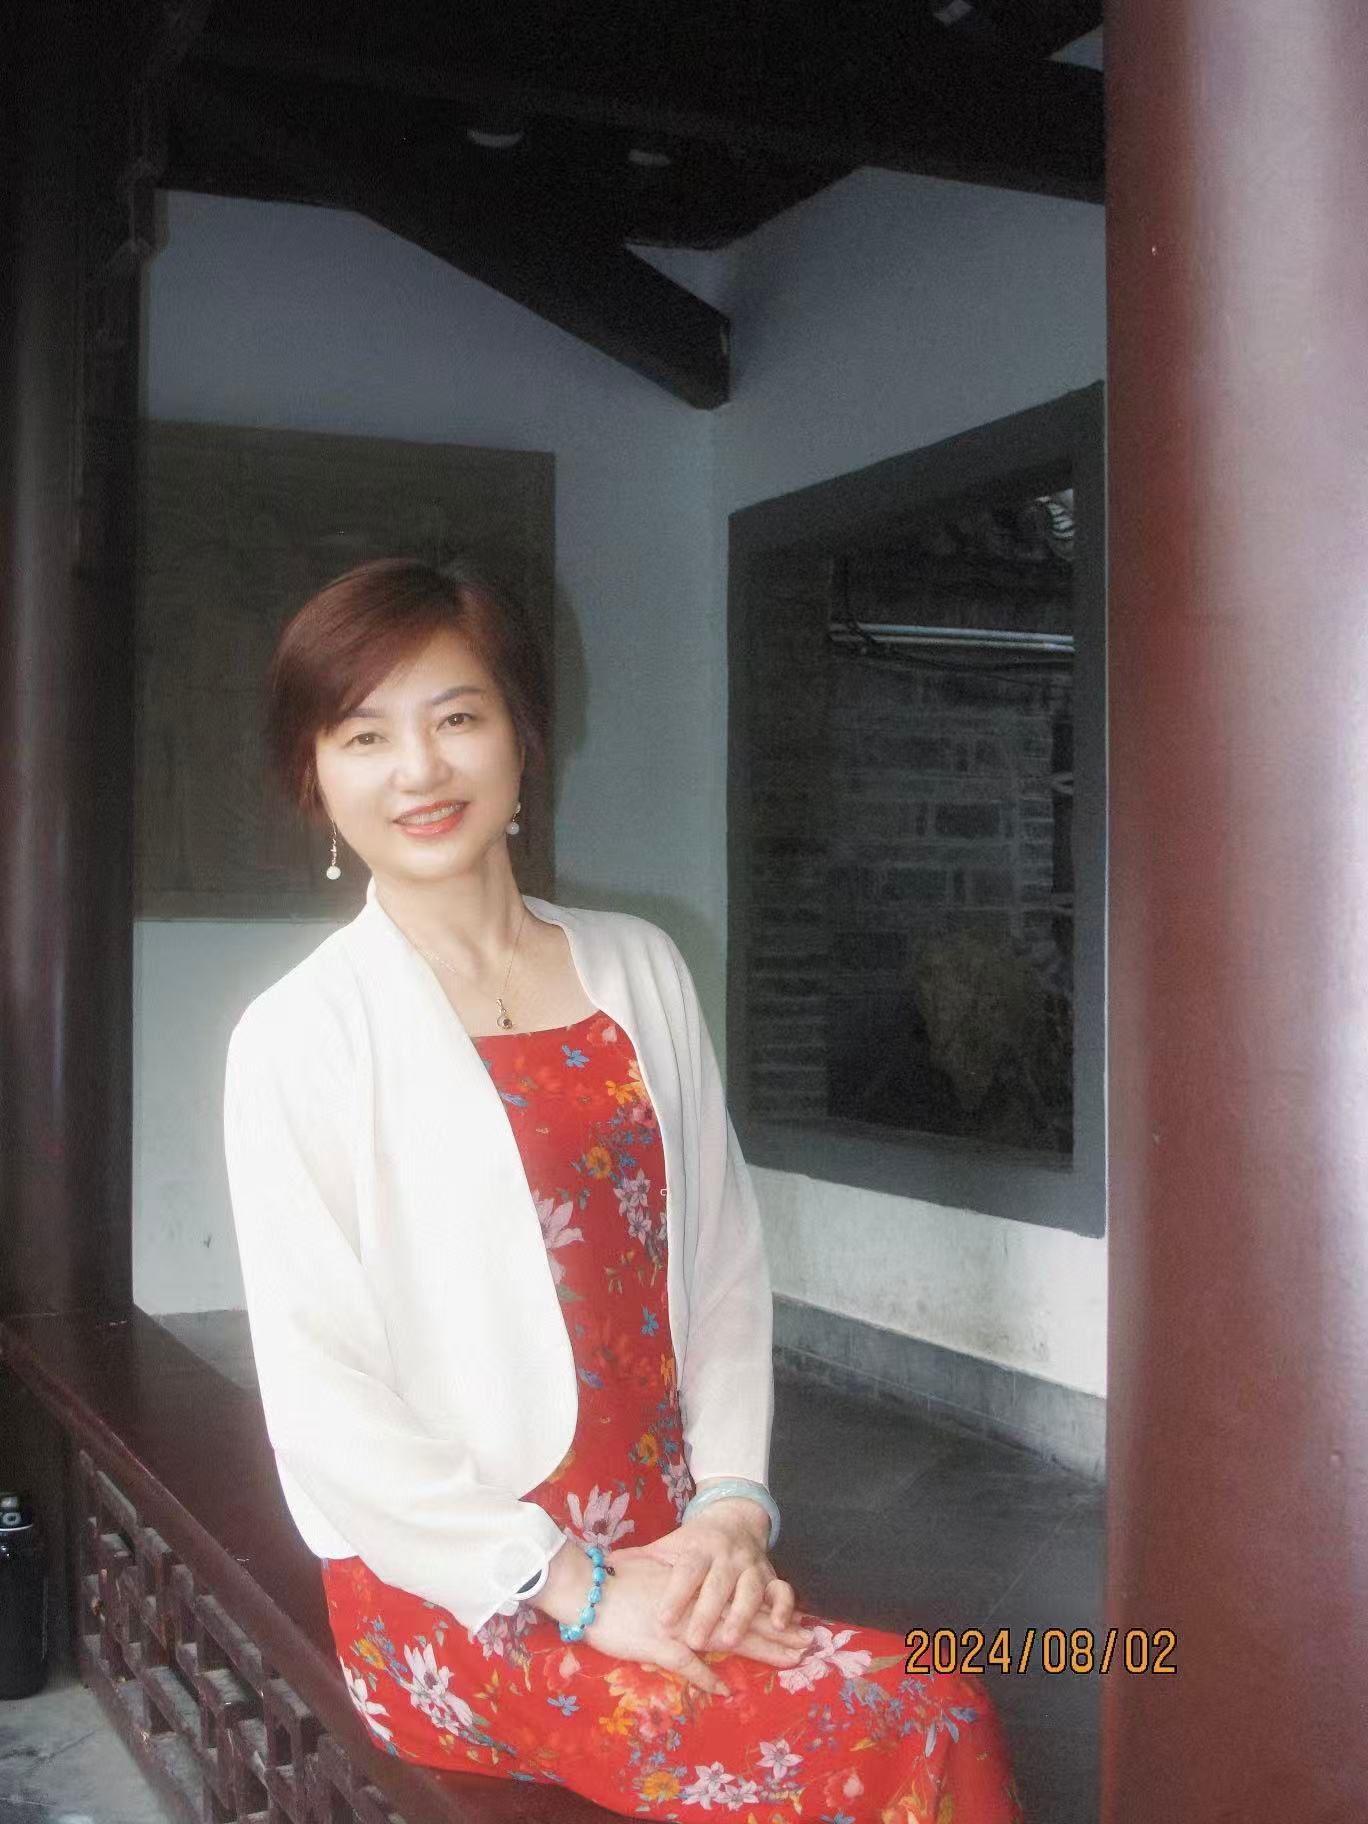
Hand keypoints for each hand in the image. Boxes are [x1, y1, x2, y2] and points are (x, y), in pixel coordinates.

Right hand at [532, 1539, 808, 1695]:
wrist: (586, 1586)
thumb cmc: (614, 1578)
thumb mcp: (649, 1571)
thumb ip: (672, 1580)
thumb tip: (688, 1588)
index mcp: (693, 1589)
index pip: (737, 1601)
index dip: (766, 1614)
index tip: (793, 1622)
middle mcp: (693, 1606)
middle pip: (742, 1620)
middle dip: (777, 1634)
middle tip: (808, 1643)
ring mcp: (678, 1626)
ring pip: (728, 1638)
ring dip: (761, 1650)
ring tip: (790, 1658)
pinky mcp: (658, 1645)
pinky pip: (688, 1665)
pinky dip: (707, 1678)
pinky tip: (726, 1690)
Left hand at [616, 1500, 809, 1654]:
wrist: (734, 1516)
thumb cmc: (693, 1542)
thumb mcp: (667, 1547)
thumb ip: (639, 1559)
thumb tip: (603, 1565)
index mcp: (698, 1549)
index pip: (686, 1571)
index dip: (676, 1595)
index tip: (664, 1620)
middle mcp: (726, 1556)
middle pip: (718, 1584)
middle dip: (708, 1612)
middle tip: (696, 1640)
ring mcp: (751, 1565)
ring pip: (750, 1590)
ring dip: (743, 1615)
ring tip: (731, 1640)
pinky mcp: (771, 1575)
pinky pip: (782, 1590)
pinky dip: (784, 1606)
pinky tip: (782, 1626)